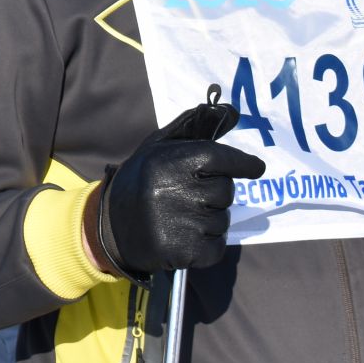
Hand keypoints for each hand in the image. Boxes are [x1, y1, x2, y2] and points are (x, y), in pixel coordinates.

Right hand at [89, 101, 264, 278]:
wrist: (108, 227)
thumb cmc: (141, 181)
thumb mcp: (159, 148)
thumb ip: (194, 127)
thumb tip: (232, 110)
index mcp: (167, 162)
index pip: (220, 157)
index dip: (242, 163)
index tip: (256, 168)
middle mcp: (172, 191)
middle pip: (226, 190)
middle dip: (215, 194)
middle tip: (187, 196)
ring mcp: (178, 224)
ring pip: (223, 221)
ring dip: (209, 221)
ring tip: (180, 218)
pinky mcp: (182, 252)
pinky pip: (217, 247)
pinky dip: (208, 246)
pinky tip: (183, 238)